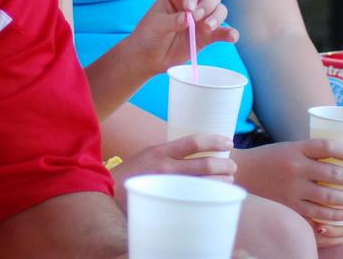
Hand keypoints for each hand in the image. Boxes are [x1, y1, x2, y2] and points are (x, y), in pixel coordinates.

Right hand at [111, 133, 236, 209]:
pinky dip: (211, 195)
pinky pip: (197, 198)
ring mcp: (168, 186)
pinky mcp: (169, 201)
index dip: (215, 141)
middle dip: (225, 165)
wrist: (110, 193)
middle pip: (205, 165)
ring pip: (205, 184)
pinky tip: (216, 194)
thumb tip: (199, 152)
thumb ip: (171, 153)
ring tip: (227, 181)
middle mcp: (166, 168)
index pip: (194, 142)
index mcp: (161, 151)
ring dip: (222, 182)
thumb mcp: (149, 154)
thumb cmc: (133, 172)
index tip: (228, 142)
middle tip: (232, 167)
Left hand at [121, 0, 237, 77]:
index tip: (188, 8)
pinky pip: (223, 32)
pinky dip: (230, 33)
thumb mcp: (156, 26)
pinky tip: (232, 36)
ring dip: (217, 17)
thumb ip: (172, 21)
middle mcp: (192, 3)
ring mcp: (201, 19)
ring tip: (206, 28)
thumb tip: (189, 19)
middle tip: (197, 18)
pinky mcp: (207, 36)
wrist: (149, 57)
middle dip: (208, 4)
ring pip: (220, 10)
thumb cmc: (149, 36)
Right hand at [233, 140, 342, 247]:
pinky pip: (318, 213)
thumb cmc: (270, 159)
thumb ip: (311, 153)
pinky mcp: (289, 205)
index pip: (327, 147)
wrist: (242, 173)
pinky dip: (336, 215)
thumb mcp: (289, 148)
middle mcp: (295, 167)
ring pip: (330, 196)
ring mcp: (292, 188)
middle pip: (334, 174)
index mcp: (296, 148)